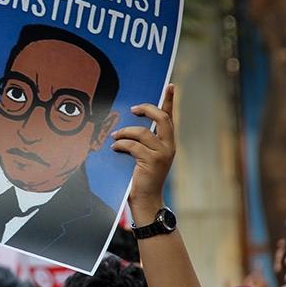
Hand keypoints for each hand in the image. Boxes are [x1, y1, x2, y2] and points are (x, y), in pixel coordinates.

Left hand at [111, 84, 175, 224]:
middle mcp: (169, 146)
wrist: (146, 200)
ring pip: (142, 132)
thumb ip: (143, 141)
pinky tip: (114, 148)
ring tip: (115, 137)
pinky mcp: (152, 161)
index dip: (169, 100)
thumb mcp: (145, 156)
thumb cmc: (142, 178)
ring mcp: (162, 154)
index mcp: (168, 143)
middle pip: (162, 118)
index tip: (170, 85)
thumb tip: (127, 126)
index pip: (170, 117)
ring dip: (125, 132)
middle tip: (133, 109)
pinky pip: (133, 145)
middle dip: (147, 109)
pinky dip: (121, 145)